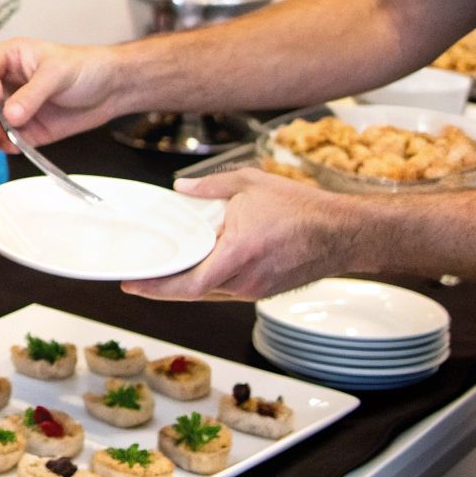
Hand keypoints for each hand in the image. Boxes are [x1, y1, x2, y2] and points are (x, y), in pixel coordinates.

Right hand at [0, 38, 120, 152]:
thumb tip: (10, 117)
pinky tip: (16, 147)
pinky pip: (10, 139)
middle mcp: (9, 83)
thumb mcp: (57, 74)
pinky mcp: (29, 129)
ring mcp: (17, 108)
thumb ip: (32, 95)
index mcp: (10, 59)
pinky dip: (8, 145)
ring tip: (3, 140)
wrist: (112, 89)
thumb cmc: (85, 67)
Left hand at [121, 169, 365, 301]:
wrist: (343, 233)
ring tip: (163, 269)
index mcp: (238, 252)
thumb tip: (180, 189)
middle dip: (163, 286)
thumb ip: (211, 187)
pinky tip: (196, 268)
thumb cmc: (301, 208)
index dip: (156, 288)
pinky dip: (207, 282)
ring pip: (208, 293)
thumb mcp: (250, 183)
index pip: (188, 283)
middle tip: (138, 278)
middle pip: (192, 292)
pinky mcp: (263, 291)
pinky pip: (226, 290)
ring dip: (186, 283)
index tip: (132, 284)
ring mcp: (254, 289)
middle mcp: (244, 278)